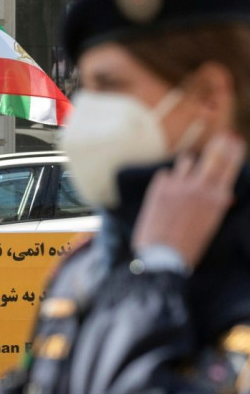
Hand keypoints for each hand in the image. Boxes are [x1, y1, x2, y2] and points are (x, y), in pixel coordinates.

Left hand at [132, 132, 245, 267]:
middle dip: (220, 144)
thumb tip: (224, 194)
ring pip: (187, 160)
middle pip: (213, 156)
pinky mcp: (158, 188)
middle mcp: (199, 188)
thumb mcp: (210, 226)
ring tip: (188, 173)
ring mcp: (178, 185)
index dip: (234, 151)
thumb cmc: (189, 246)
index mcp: (217, 198)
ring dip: (189, 164)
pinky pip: (166, 174)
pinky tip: (167, 192)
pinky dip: (169, 179)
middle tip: (223, 137)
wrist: (160, 256)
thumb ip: (216, 205)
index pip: (230, 166)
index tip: (235, 140)